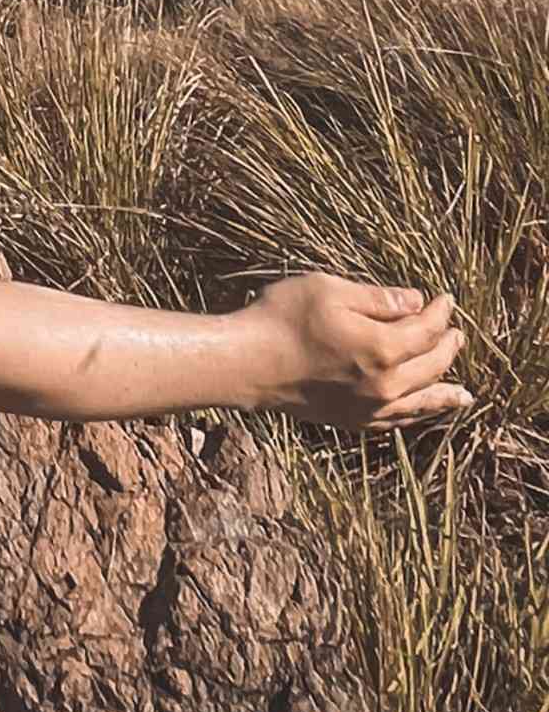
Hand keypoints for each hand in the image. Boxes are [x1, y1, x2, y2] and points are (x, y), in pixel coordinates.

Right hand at [244, 273, 471, 428]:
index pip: (426, 329)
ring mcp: (371, 407)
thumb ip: (377, 298)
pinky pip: (401, 420)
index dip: (439, 312)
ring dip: (445, 390)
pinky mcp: (355, 421)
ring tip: (464, 391)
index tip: (444, 299)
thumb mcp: (329, 290)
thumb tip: (416, 301)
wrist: (248, 363)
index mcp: (382, 348)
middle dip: (447, 347)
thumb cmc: (283, 318)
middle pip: (432, 365)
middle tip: (456, 333)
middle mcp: (386, 384)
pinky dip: (420, 414)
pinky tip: (424, 410)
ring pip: (423, 400)